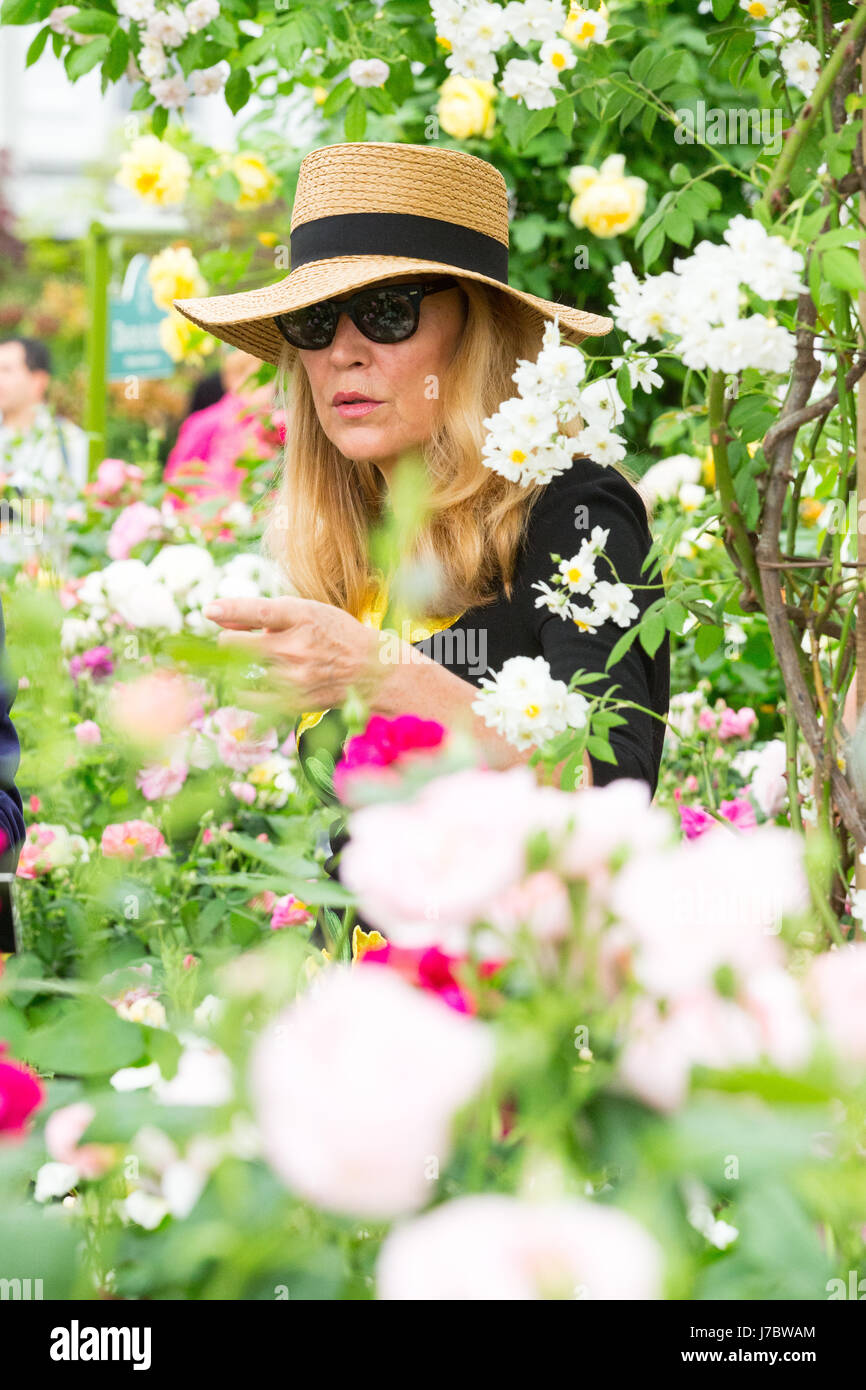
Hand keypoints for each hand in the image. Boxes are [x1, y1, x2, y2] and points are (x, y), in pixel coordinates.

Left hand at [203, 595, 380, 711]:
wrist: (372, 670)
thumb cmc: (333, 634)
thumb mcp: (306, 612)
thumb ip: (263, 614)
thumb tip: (218, 619)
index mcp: (303, 617)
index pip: (260, 612)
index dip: (231, 609)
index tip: (208, 610)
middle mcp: (297, 648)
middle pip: (238, 646)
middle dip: (228, 642)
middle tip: (234, 642)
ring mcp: (295, 678)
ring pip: (242, 671)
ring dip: (241, 666)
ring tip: (260, 663)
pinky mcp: (294, 702)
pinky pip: (250, 699)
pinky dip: (242, 691)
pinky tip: (247, 685)